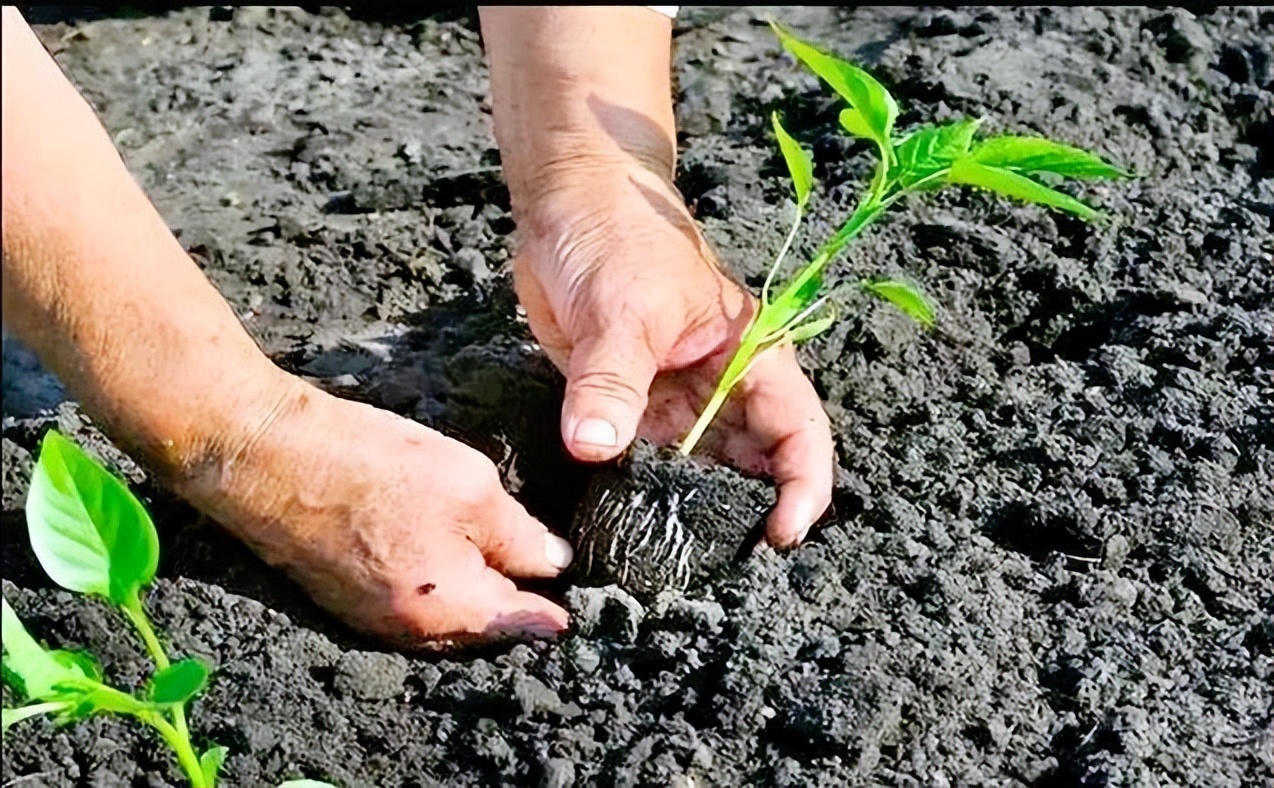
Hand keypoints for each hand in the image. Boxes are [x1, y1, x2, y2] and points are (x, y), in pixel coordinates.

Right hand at [176, 377, 572, 646]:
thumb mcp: (470, 486)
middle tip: (544, 570)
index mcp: (450, 608)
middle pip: (482, 625)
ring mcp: (371, 618)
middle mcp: (410, 631)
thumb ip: (519, 534)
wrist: (266, 456)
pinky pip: (408, 603)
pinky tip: (443, 549)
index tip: (578, 606)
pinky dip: (434, 584)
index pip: (521, 622)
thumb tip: (553, 562)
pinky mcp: (344, 596)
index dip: (552, 608)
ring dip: (473, 592)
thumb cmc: (371, 465)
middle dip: (514, 601)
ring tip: (499, 557)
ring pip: (444, 615)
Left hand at [512, 160, 834, 547]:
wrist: (566, 201)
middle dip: (743, 513)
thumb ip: (612, 383)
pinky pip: (642, 460)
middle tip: (713, 561)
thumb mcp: (623, 308)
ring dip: (687, 509)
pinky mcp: (628, 404)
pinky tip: (623, 522)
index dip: (802, 489)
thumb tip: (595, 448)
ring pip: (697, 471)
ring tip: (669, 555)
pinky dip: (637, 490)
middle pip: (753, 465)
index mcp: (752, 354)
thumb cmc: (618, 234)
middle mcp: (721, 386)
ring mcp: (675, 399)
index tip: (778, 536)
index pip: (799, 433)